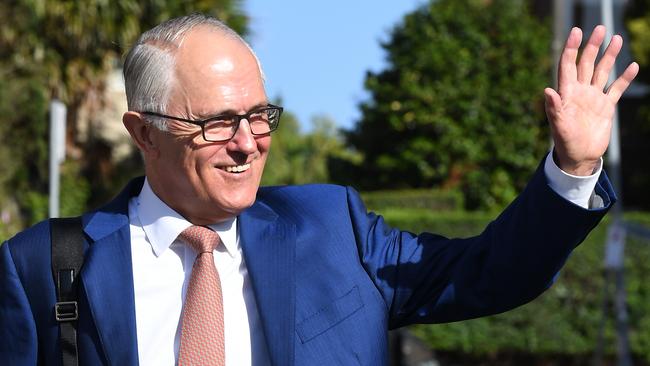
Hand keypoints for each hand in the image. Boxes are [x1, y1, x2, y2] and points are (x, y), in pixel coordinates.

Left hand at [544, 26, 638, 175]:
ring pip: (601, 71)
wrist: (579, 157)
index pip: (568, 65)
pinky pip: (616, 88)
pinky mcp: (606, 106)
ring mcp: (593, 98)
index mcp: (567, 93)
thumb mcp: (559, 126)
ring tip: (617, 39)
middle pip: (586, 63)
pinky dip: (624, 78)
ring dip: (609, 56)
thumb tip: (547, 91)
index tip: (577, 31)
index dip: (571, 48)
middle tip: (600, 28)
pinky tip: (632, 66)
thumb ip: (554, 108)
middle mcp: (580, 92)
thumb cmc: (565, 143)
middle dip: (593, 46)